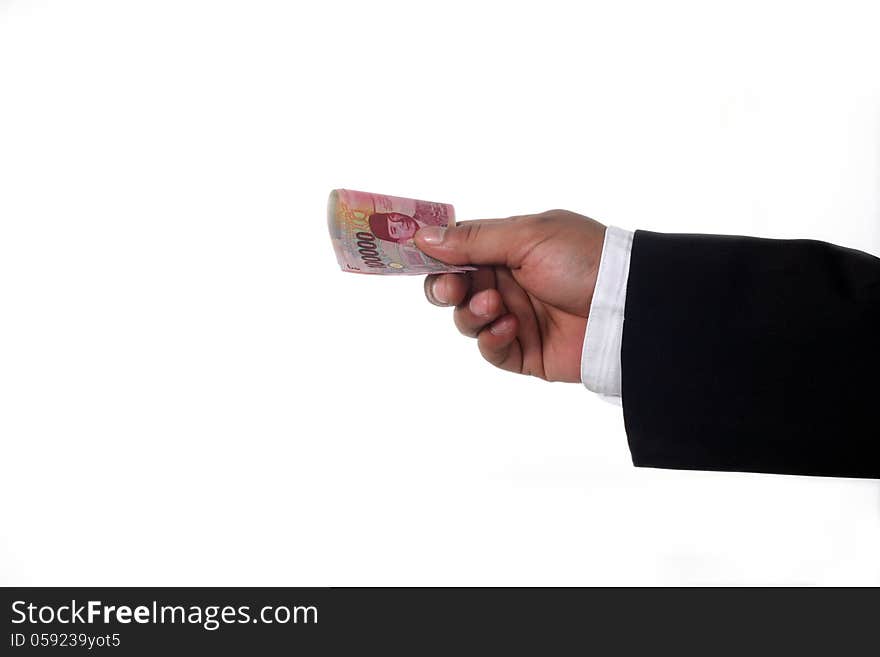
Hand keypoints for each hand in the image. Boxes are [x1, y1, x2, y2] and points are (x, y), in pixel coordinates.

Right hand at [415, 210, 605, 382]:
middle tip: (454, 288)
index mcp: (508, 249)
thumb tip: (424, 236)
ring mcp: (515, 318)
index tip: (414, 258)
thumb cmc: (584, 258)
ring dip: (471, 313)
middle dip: (445, 288)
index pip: (457, 252)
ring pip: (466, 321)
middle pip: (453, 289)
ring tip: (494, 306)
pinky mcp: (525, 352)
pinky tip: (507, 327)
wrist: (626, 306)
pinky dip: (490, 339)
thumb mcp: (527, 236)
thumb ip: (474, 239)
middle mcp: (508, 283)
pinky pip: (490, 349)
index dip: (435, 257)